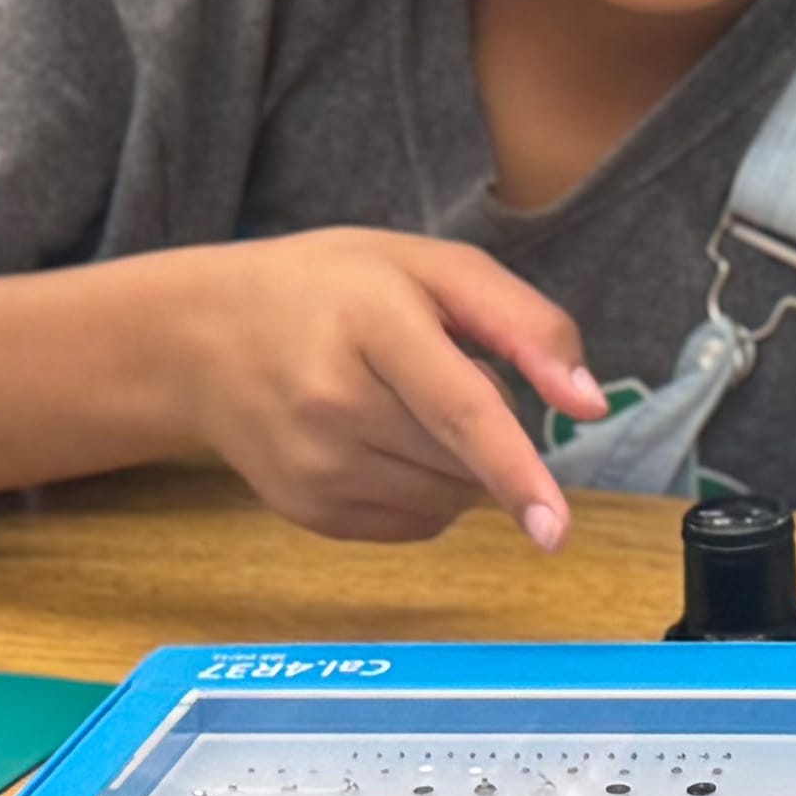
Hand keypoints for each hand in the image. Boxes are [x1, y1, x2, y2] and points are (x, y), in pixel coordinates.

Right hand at [166, 228, 609, 547]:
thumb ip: (524, 324)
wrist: (204, 336)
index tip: (556, 527)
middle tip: (430, 370)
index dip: (515, 469)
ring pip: (448, 499)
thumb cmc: (332, 289)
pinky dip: (427, 491)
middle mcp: (333, 403)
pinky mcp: (307, 510)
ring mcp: (313, 466)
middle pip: (466, 457)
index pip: (460, 411)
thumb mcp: (431, 267)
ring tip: (401, 402)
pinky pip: (415, 524)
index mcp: (372, 323)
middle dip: (487, 426)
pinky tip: (382, 440)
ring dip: (461, 466)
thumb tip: (591, 405)